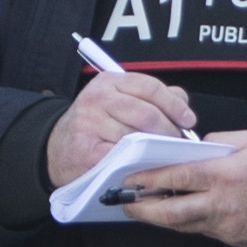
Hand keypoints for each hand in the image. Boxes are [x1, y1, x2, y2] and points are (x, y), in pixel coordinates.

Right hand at [46, 66, 201, 189]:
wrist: (57, 149)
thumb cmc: (96, 125)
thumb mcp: (119, 101)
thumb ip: (152, 98)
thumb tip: (182, 104)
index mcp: (108, 82)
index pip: (150, 87)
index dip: (174, 105)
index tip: (188, 120)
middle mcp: (97, 99)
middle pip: (147, 114)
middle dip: (168, 131)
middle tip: (176, 142)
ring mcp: (90, 124)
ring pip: (137, 137)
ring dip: (155, 149)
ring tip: (160, 154)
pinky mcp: (87, 151)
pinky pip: (123, 157)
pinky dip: (138, 162)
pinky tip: (144, 165)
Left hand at [126, 128, 246, 246]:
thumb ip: (222, 140)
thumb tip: (199, 147)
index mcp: (226, 174)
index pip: (176, 178)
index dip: (148, 180)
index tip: (131, 179)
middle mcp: (222, 203)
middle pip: (170, 214)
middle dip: (143, 210)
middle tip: (127, 205)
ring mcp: (227, 226)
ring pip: (183, 226)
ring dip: (162, 218)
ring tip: (147, 208)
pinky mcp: (233, 240)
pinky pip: (203, 231)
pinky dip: (188, 223)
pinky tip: (181, 214)